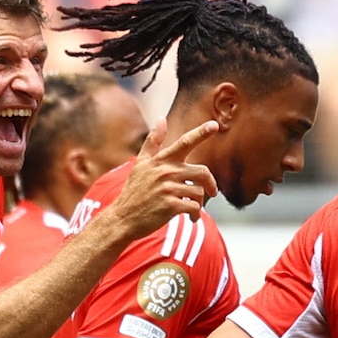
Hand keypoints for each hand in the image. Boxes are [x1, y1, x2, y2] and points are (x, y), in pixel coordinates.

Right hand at [115, 120, 218, 238]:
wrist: (122, 219)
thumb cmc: (134, 192)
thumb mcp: (141, 164)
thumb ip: (153, 141)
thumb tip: (161, 118)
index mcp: (161, 161)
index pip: (184, 142)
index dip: (201, 133)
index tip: (215, 125)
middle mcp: (166, 172)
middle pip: (202, 172)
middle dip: (210, 183)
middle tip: (212, 191)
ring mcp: (168, 189)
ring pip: (199, 192)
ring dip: (200, 202)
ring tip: (192, 207)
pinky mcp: (170, 206)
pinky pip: (194, 207)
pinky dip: (195, 214)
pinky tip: (190, 217)